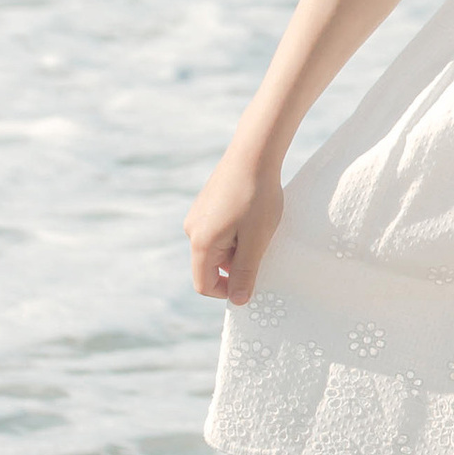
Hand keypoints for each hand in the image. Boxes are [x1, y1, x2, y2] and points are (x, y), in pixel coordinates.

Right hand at [186, 152, 282, 304]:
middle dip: (236, 266)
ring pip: (216, 248)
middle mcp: (192, 230)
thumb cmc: (257, 197)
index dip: (227, 292)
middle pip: (210, 266)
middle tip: (261, 248)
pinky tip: (251, 216)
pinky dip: (235, 233)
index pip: (204, 284)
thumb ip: (245, 273)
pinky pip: (217, 231)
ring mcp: (197, 215)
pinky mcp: (205, 205)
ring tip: (258, 229)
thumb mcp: (256, 241)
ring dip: (237, 248)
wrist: (254, 154)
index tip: (253, 282)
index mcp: (200, 243)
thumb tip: (238, 301)